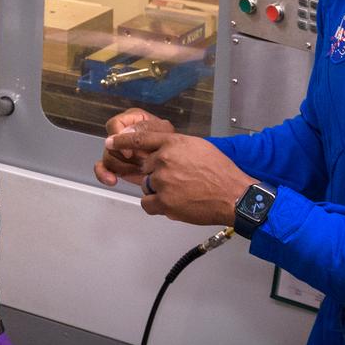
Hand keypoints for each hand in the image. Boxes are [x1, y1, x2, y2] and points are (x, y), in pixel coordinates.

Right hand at [94, 108, 174, 187]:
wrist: (175, 162)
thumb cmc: (171, 142)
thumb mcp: (163, 130)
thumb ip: (145, 129)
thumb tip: (125, 134)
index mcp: (131, 119)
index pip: (114, 125)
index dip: (119, 140)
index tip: (129, 154)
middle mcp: (121, 133)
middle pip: (110, 144)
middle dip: (126, 158)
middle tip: (143, 162)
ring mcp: (118, 149)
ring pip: (108, 158)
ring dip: (123, 167)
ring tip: (140, 170)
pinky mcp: (116, 164)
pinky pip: (102, 168)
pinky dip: (104, 174)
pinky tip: (112, 180)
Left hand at [106, 130, 253, 226]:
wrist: (233, 194)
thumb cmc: (221, 172)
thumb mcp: (198, 147)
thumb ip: (176, 147)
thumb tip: (163, 151)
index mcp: (172, 143)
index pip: (140, 138)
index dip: (122, 141)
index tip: (111, 142)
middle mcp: (164, 159)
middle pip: (146, 168)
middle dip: (157, 174)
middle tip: (178, 180)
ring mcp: (162, 181)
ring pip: (147, 186)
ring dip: (159, 191)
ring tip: (182, 192)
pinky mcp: (164, 202)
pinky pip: (147, 203)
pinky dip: (156, 205)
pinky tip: (172, 204)